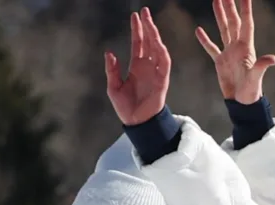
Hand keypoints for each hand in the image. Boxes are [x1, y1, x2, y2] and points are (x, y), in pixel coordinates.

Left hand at [105, 7, 170, 125]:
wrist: (136, 122)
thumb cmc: (125, 106)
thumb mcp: (113, 87)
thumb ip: (112, 70)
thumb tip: (109, 52)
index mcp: (136, 66)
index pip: (138, 43)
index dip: (137, 29)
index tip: (135, 15)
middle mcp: (147, 67)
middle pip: (149, 42)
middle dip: (148, 26)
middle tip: (145, 11)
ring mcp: (156, 72)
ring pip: (157, 49)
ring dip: (155, 36)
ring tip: (150, 23)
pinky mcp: (162, 81)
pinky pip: (164, 64)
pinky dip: (162, 54)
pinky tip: (158, 44)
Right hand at [195, 0, 274, 103]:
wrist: (242, 102)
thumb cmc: (251, 91)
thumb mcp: (256, 78)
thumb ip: (261, 66)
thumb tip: (273, 59)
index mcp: (246, 48)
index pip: (245, 23)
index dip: (245, 9)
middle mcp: (237, 47)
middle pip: (233, 21)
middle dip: (230, 6)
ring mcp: (228, 53)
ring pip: (223, 29)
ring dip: (220, 15)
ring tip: (216, 1)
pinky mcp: (220, 62)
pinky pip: (211, 47)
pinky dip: (205, 39)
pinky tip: (199, 30)